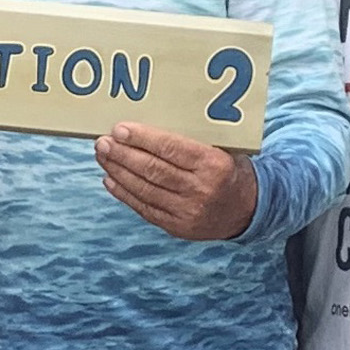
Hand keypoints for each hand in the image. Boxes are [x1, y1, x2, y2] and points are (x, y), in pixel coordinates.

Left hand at [93, 124, 257, 240]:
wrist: (247, 209)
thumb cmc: (228, 168)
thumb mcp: (221, 149)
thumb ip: (192, 138)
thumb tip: (147, 121)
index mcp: (214, 165)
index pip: (171, 149)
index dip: (141, 139)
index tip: (119, 129)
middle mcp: (202, 190)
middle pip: (153, 170)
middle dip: (123, 155)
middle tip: (102, 142)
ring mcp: (189, 212)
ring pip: (145, 190)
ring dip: (118, 172)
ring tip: (103, 156)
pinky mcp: (179, 228)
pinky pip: (145, 209)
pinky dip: (125, 194)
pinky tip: (110, 179)